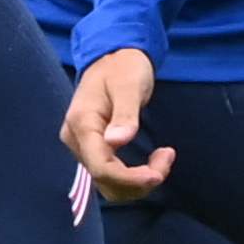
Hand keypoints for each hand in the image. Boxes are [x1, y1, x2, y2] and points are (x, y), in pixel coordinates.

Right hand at [59, 48, 170, 205]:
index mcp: (81, 124)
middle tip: (167, 157)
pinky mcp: (93, 150)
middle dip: (138, 181)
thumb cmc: (123, 68)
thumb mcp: (129, 86)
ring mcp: (83, 147)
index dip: (130, 178)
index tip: (159, 173)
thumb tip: (116, 142)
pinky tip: (154, 160)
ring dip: (138, 182)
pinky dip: (135, 176)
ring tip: (163, 158)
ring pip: (109, 184)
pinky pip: (112, 175)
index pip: (101, 167)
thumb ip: (124, 114)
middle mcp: (76, 140)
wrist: (113, 59)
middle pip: (104, 180)